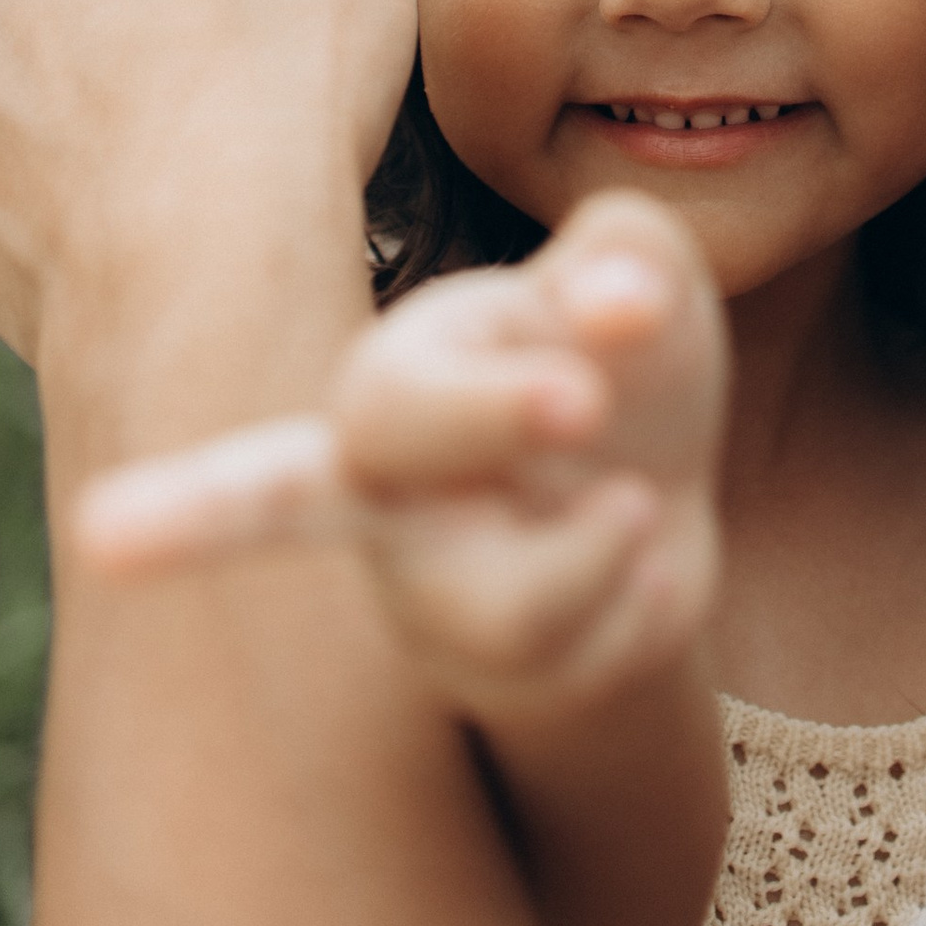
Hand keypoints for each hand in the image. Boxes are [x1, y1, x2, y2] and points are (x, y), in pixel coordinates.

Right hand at [79, 195, 726, 727]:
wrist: (661, 484)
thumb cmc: (624, 357)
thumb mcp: (648, 280)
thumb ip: (632, 254)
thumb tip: (624, 304)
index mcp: (410, 372)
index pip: (393, 400)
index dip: (485, 409)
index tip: (588, 402)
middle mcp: (385, 486)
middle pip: (300, 500)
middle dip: (264, 498)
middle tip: (357, 470)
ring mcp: (425, 591)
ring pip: (499, 620)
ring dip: (597, 560)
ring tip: (643, 504)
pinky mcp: (489, 672)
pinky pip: (576, 669)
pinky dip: (643, 610)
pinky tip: (646, 568)